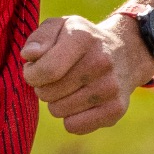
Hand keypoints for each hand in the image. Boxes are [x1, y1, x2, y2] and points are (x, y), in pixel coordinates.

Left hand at [20, 14, 153, 134]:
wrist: (125, 53)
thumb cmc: (81, 41)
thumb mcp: (60, 26)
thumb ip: (39, 38)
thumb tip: (28, 56)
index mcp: (83, 37)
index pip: (47, 70)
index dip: (32, 75)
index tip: (33, 71)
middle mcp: (101, 61)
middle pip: (48, 93)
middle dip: (43, 87)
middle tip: (54, 78)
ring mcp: (110, 87)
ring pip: (58, 111)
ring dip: (56, 102)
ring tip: (68, 88)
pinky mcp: (116, 109)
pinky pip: (74, 127)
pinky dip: (70, 118)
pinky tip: (79, 102)